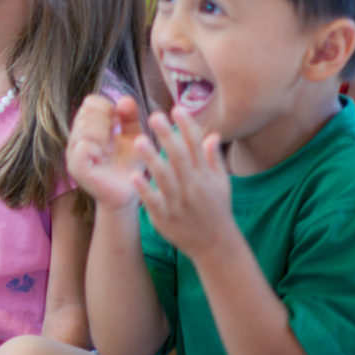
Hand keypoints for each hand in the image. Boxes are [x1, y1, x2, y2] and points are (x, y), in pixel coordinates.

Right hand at [66, 94, 147, 213]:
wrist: (128, 194)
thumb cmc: (129, 165)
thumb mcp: (134, 137)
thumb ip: (130, 118)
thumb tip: (125, 99)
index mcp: (87, 128)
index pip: (91, 101)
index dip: (109, 108)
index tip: (119, 125)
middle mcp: (75, 137)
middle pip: (88, 111)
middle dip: (108, 122)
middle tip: (114, 139)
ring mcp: (73, 153)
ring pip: (85, 126)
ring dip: (104, 135)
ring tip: (109, 150)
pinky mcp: (76, 167)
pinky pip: (83, 145)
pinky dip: (98, 148)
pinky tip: (104, 157)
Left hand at [134, 109, 237, 259]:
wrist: (215, 245)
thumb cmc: (216, 210)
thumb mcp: (221, 184)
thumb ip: (214, 159)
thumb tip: (212, 134)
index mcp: (205, 176)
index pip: (197, 146)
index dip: (187, 126)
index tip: (177, 108)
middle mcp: (193, 186)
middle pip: (180, 157)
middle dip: (168, 136)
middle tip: (154, 115)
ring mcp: (178, 202)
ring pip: (165, 177)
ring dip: (152, 158)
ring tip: (138, 140)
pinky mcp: (165, 217)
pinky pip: (154, 201)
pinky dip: (145, 189)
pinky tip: (133, 175)